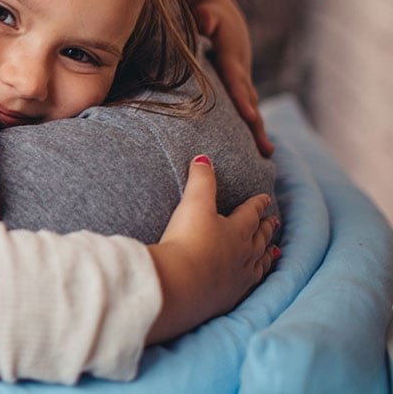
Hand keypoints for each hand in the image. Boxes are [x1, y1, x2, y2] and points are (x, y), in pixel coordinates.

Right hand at [145, 155, 278, 343]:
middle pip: (259, 238)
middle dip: (267, 228)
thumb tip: (203, 158)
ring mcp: (239, 277)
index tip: (265, 198)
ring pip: (259, 263)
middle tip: (274, 222)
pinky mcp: (229, 296)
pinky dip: (254, 280)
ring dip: (267, 254)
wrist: (179, 285)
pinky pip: (249, 285)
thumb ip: (200, 180)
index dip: (257, 204)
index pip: (251, 213)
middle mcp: (243, 253)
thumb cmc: (187, 242)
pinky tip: (252, 280)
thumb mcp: (192, 205)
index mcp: (236, 230)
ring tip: (274, 252)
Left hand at [186, 0, 273, 156]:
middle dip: (256, 124)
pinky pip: (245, 105)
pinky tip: (255, 146)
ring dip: (257, 129)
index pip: (236, 80)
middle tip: (264, 149)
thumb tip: (203, 20)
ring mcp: (241, 78)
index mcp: (231, 57)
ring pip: (251, 105)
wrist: (220, 9)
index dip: (242, 98)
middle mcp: (240, 70)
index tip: (250, 116)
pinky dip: (250, 124)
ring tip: (266, 154)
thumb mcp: (206, 9)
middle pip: (249, 100)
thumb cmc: (207, 12)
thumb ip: (204, 17)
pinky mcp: (238, 84)